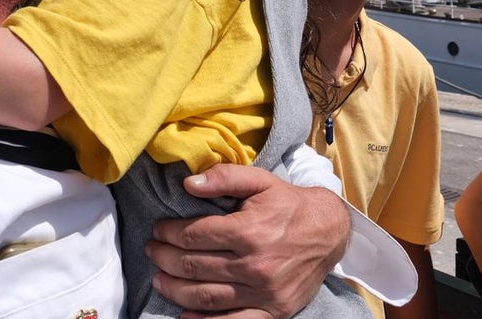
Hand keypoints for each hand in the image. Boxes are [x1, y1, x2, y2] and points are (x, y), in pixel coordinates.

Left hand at [148, 164, 349, 318]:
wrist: (329, 231)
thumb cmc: (289, 204)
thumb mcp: (260, 180)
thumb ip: (224, 177)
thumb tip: (188, 184)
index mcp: (248, 231)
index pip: (193, 236)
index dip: (169, 233)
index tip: (158, 229)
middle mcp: (255, 265)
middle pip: (194, 266)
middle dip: (165, 258)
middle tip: (152, 251)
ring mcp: (264, 292)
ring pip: (207, 296)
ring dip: (175, 289)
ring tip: (159, 279)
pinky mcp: (274, 311)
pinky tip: (184, 315)